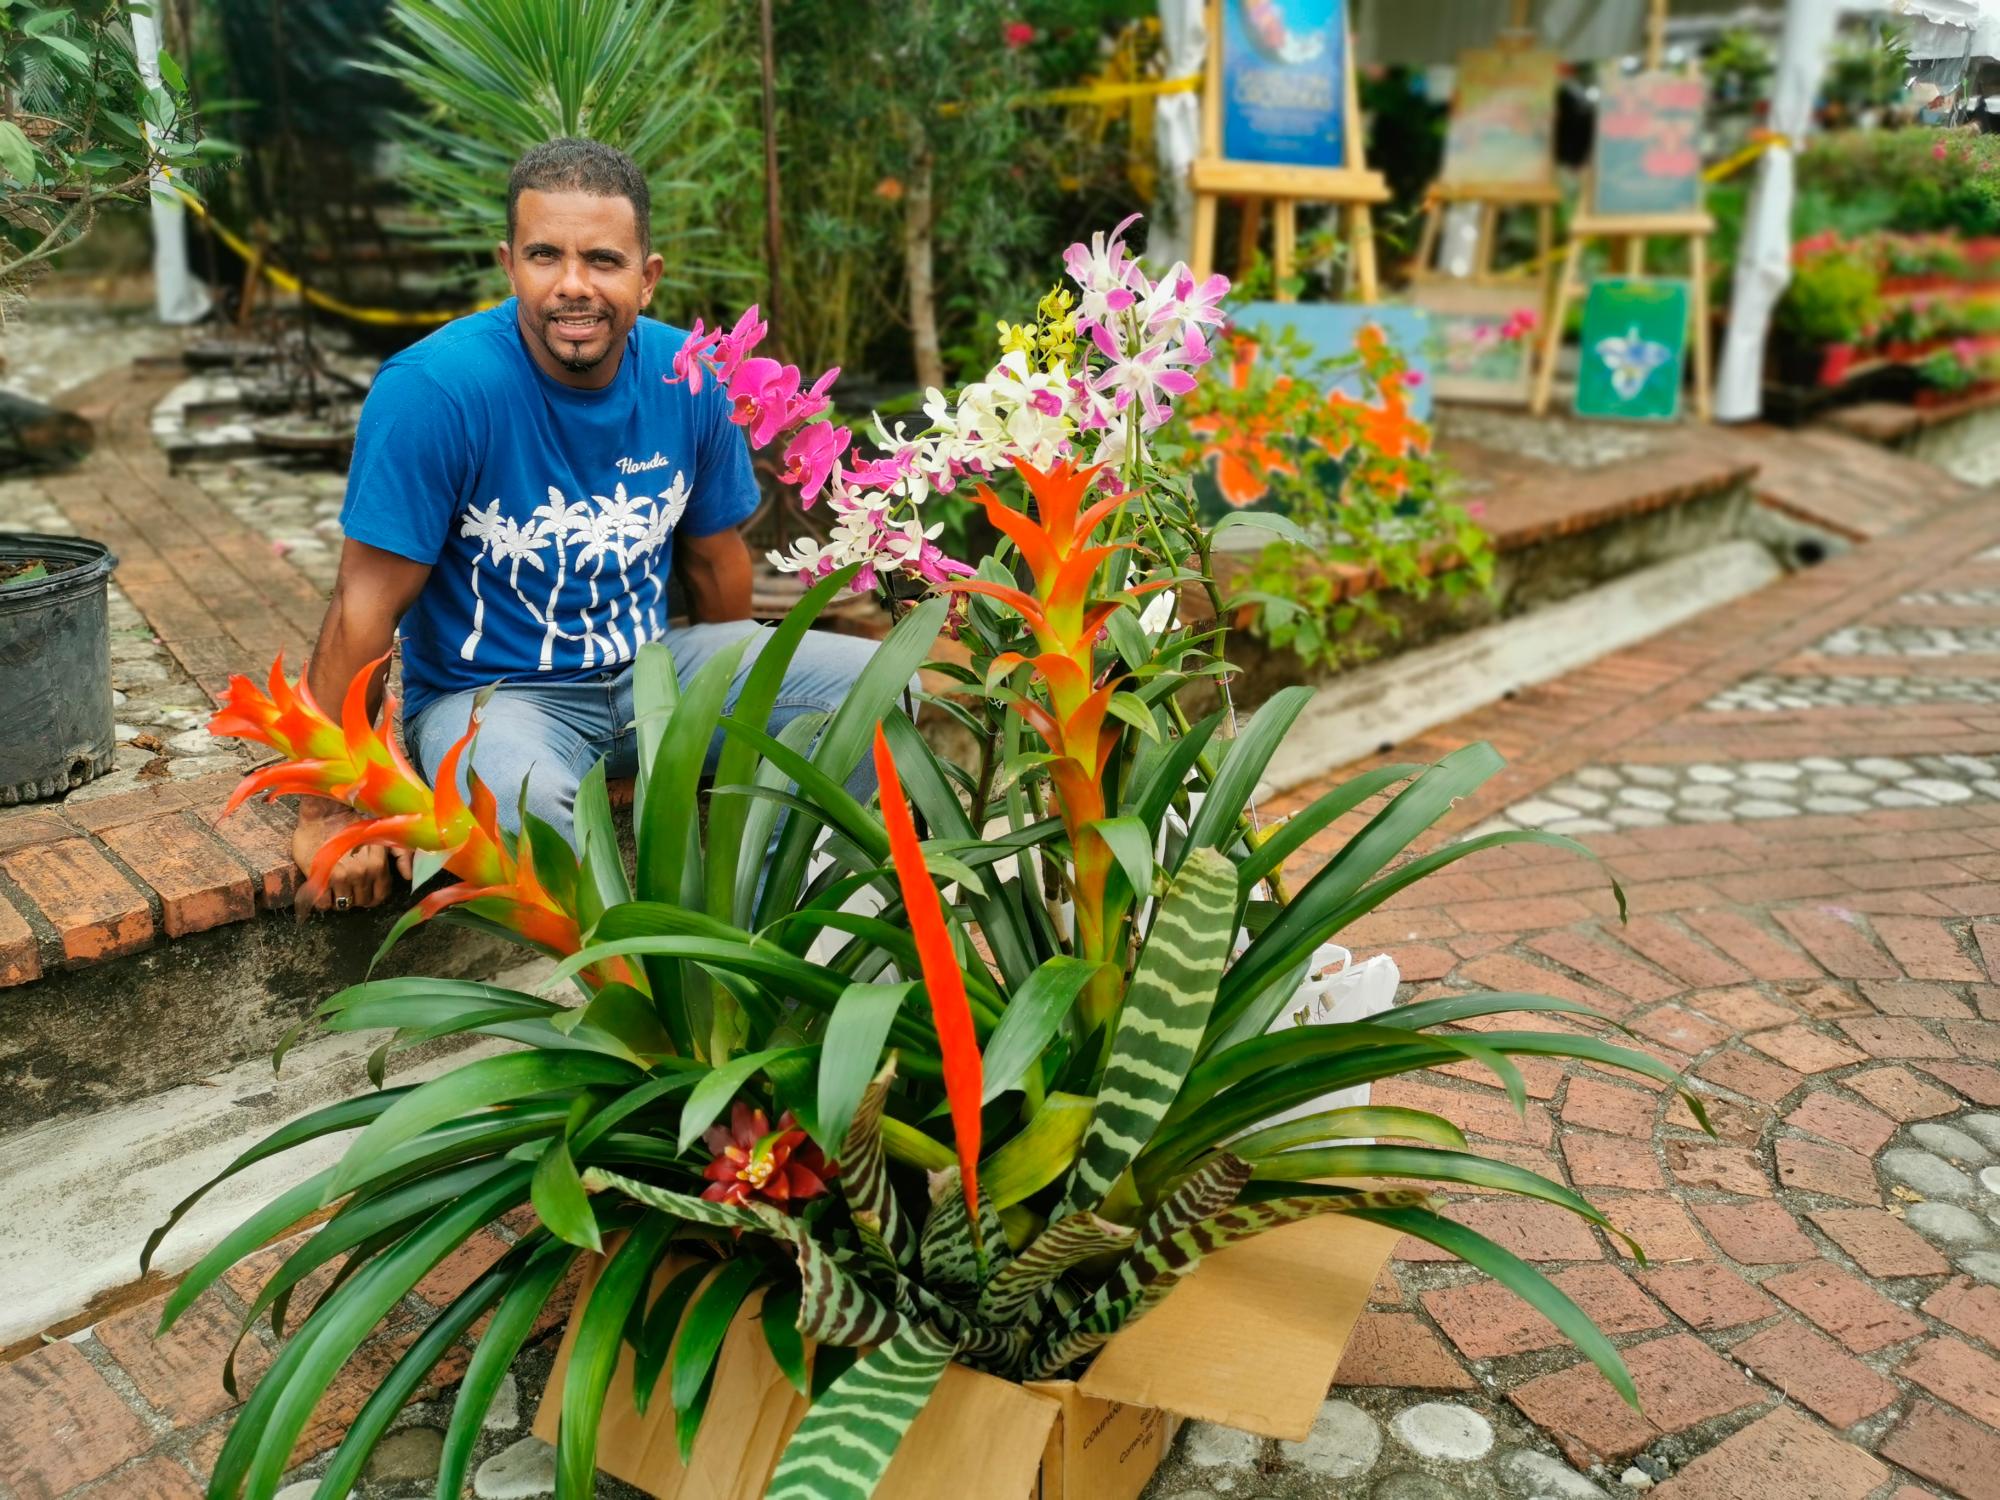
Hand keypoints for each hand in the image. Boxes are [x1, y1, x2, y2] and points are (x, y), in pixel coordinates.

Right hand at [293, 804, 413, 913]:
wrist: (324, 815)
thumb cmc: (352, 824)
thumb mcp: (383, 836)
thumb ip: (401, 855)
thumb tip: (408, 876)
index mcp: (378, 866)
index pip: (381, 894)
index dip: (375, 896)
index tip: (367, 893)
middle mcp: (361, 874)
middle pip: (362, 901)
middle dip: (358, 897)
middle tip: (350, 888)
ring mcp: (340, 878)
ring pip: (344, 904)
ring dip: (341, 900)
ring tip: (337, 888)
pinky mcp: (319, 879)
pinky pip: (324, 904)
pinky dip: (324, 901)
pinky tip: (324, 890)